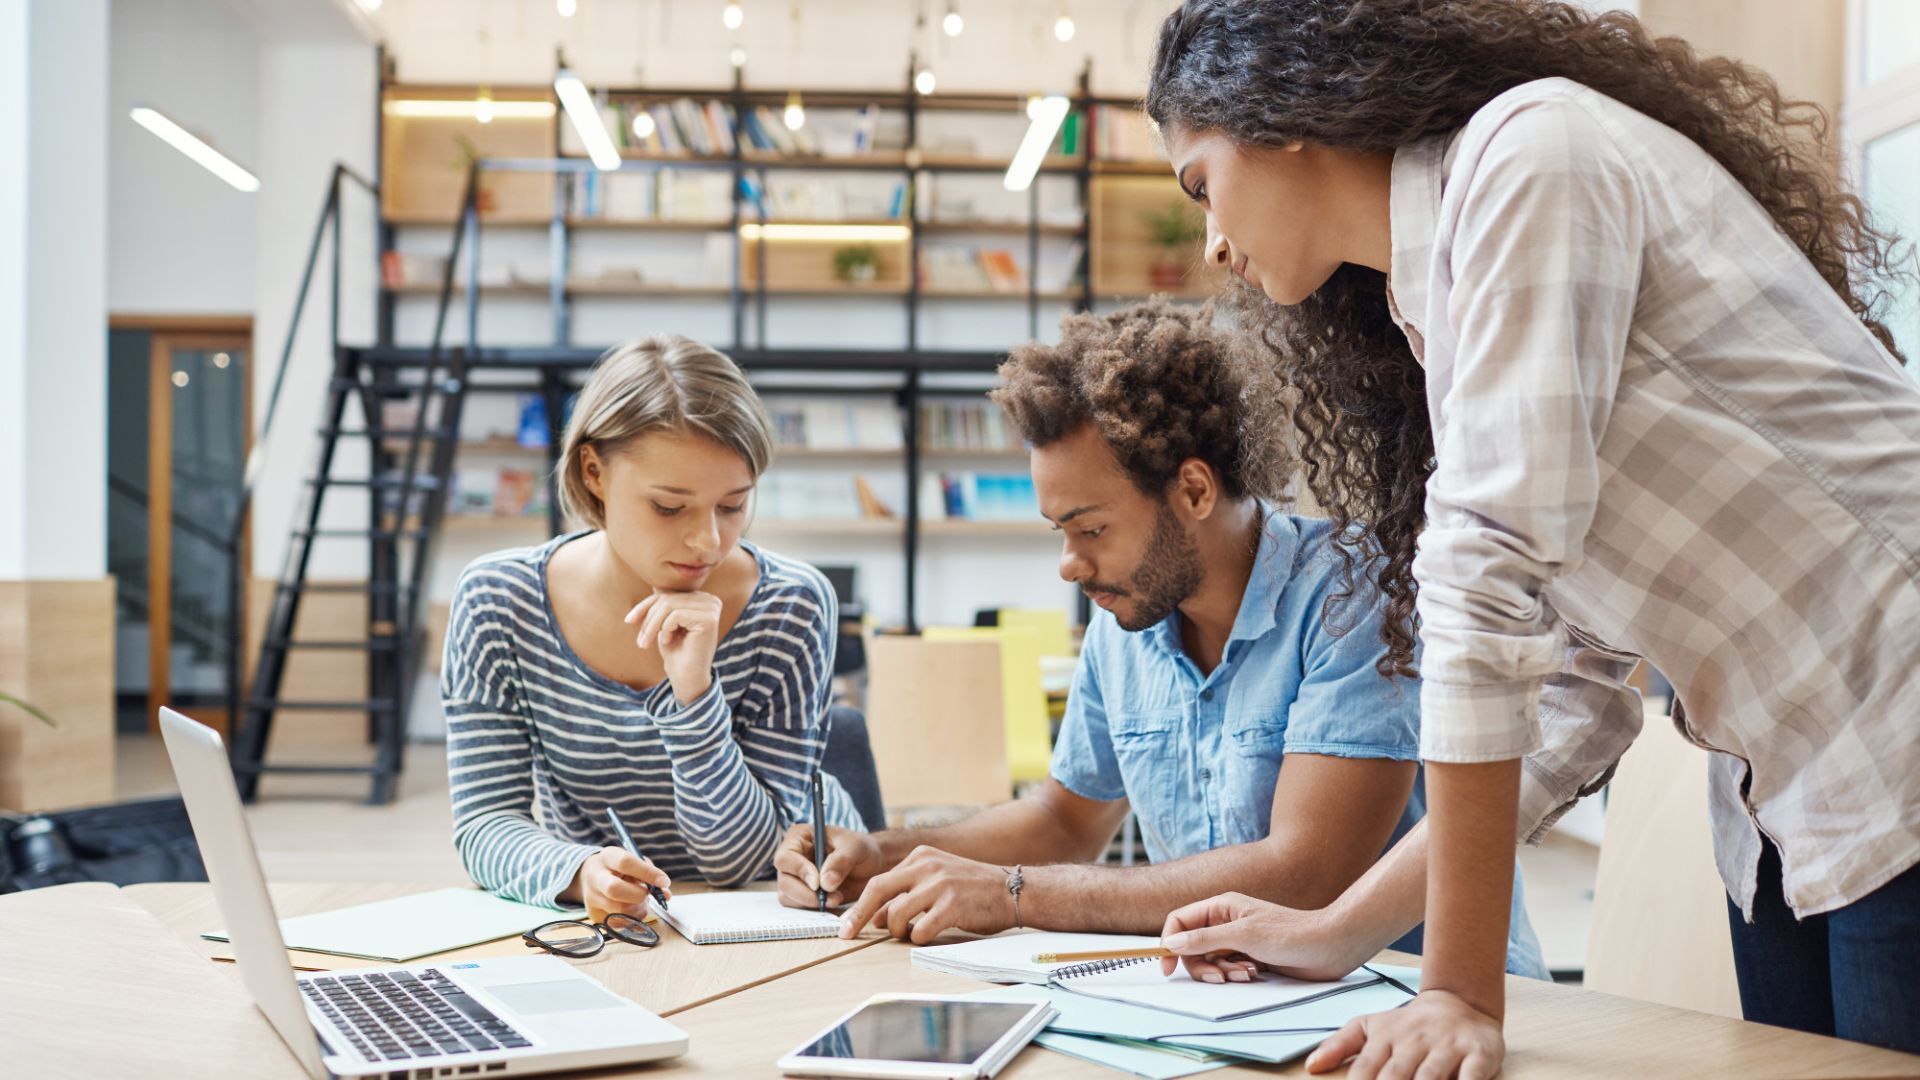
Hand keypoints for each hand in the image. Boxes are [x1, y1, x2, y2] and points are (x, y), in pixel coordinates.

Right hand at [570, 847, 672, 921]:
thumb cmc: (619, 868)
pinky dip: (633, 918)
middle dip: (639, 894)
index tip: (664, 881)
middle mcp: (595, 877)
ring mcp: (592, 898)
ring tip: (640, 901)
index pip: (626, 863)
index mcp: (607, 857)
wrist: (592, 876)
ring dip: (638, 908)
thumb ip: (650, 874)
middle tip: (648, 894)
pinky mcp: (594, 915)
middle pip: (614, 889)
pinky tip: (632, 908)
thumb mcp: (633, 861)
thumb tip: (666, 894)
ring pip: (619, 910)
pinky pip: (619, 923)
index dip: (647, 873)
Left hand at [626, 591, 722, 703]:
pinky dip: (665, 629)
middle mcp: (710, 600)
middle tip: (641, 640)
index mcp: (702, 599)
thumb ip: (665, 603)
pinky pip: (675, 615)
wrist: (686, 676)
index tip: (629, 621)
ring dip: (652, 625)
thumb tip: (656, 584)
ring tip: (647, 642)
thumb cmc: (675, 650)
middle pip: (667, 598)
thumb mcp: (665, 622)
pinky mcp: (709, 618)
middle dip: (648, 618)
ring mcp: (711, 608)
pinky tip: (667, 641)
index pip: (668, 594)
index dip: (645, 606)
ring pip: (669, 605)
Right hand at [772, 824, 886, 909]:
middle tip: (834, 898)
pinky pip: (799, 908)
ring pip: (788, 898)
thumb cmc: (862, 849)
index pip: (785, 858)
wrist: (871, 866)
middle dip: (807, 894)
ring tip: (838, 899)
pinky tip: (834, 906)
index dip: (799, 872)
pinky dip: (815, 911)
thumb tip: (824, 883)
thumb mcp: (856, 848)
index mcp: (799, 838)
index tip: (818, 884)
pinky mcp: (801, 895)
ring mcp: (794, 878)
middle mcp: (792, 858)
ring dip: (812, 904)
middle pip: (784, 881)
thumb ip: (841, 861)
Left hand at [837, 846, 1013, 942]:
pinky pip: (919, 931)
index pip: (879, 881)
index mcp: (921, 856)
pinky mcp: (952, 906)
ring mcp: (939, 885)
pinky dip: (918, 939)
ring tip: (908, 934)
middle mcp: (927, 866)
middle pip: (877, 890)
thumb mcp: (939, 877)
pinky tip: (928, 936)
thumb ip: (908, 891)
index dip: (860, 905)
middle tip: (846, 934)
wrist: (1014, 890)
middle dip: (858, 916)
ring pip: (896, 914)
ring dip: (896, 931)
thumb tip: (875, 917)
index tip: (848, 923)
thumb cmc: (974, 889)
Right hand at [1160, 892, 1374, 982]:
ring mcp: (1237, 940)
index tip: (1167, 967)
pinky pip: (1228, 970)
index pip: (1179, 921)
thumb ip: (1204, 939)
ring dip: (1223, 972)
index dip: (1169, 943)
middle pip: (1192, 947)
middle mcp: (1225, 922)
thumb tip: (1170, 943)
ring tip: (1247, 974)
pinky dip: (1236, 975)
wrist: (1328, 946)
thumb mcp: (1243, 935)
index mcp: (1220, 907)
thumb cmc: (1290, 933)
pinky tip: (1255, 974)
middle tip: (1220, 977)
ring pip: (1210, 961)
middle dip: (1202, 965)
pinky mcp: (1249, 957)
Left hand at [1304, 988, 1503, 1078]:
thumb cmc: (1409, 1024)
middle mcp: (1414, 1042)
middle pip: (1395, 1077)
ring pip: (1430, 1078)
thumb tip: (1311, 1067)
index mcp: (1386, 1037)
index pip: (1365, 1071)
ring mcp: (1447, 1047)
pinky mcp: (1478, 1053)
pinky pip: (1472, 1075)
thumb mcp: (1371, 1026)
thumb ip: (1340, 1045)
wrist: (1460, 1002)